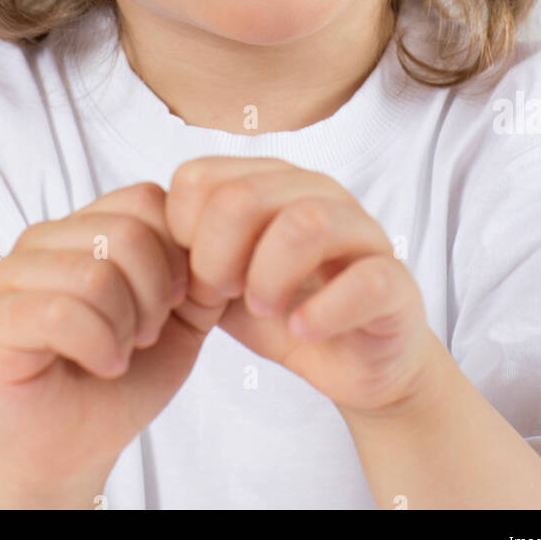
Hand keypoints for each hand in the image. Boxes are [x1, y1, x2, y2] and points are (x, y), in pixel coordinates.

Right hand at [0, 182, 231, 498]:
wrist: (74, 447)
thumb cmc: (123, 377)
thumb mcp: (183, 318)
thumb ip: (203, 271)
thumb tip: (222, 237)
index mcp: (86, 224)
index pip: (145, 198)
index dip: (177, 254)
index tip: (173, 303)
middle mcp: (44, 237)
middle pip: (127, 233)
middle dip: (155, 295)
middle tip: (145, 336)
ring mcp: (14, 274)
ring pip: (96, 274)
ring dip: (125, 327)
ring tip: (121, 352)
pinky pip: (61, 312)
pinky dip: (99, 347)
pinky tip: (102, 365)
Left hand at [164, 157, 434, 415]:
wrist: (358, 363)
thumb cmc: (286, 312)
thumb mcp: (223, 283)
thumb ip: (189, 256)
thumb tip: (146, 241)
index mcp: (269, 183)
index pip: (199, 176)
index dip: (182, 233)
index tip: (191, 278)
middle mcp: (317, 193)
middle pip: (244, 195)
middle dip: (218, 257)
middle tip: (224, 295)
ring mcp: (362, 233)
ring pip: (306, 222)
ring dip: (268, 275)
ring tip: (262, 308)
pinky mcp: (394, 282)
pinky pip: (363, 280)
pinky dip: (323, 310)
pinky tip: (302, 329)